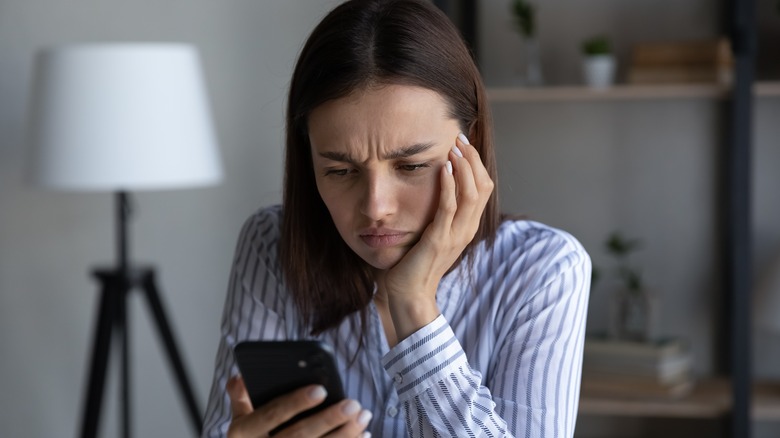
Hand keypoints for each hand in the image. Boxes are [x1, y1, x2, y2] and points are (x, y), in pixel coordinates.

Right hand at [227, 376, 371, 437]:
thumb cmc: (252, 436)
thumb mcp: (239, 417)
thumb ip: (241, 396)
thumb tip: (239, 376)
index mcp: (243, 432)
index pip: (271, 415)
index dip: (295, 403)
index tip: (321, 389)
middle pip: (299, 436)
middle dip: (329, 419)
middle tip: (353, 404)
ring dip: (345, 435)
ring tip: (363, 416)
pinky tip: (363, 435)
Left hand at [380, 133, 493, 340]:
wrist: (408, 294)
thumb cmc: (414, 263)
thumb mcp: (431, 234)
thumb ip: (437, 214)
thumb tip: (432, 189)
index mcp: (467, 227)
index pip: (483, 189)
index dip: (477, 164)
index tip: (464, 144)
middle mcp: (466, 230)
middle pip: (483, 186)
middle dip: (473, 159)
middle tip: (460, 138)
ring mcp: (455, 236)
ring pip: (471, 194)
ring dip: (464, 167)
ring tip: (454, 147)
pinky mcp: (438, 240)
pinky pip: (449, 208)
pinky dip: (449, 185)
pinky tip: (443, 168)